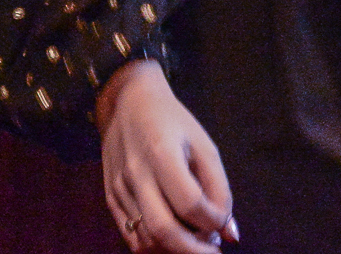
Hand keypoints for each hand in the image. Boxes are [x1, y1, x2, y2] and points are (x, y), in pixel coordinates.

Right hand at [96, 60, 236, 251]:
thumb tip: (230, 234)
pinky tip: (173, 239)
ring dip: (175, 250)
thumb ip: (220, 189)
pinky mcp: (110, 198)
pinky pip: (131, 237)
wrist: (129, 102)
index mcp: (162, 153)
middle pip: (163, 230)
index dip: (213, 220)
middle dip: (193, 251)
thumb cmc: (173, 122)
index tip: (222, 220)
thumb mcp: (204, 145)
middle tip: (213, 250)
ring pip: (146, 240)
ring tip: (194, 239)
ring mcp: (118, 188)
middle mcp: (136, 174)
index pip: (190, 204)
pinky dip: (156, 247)